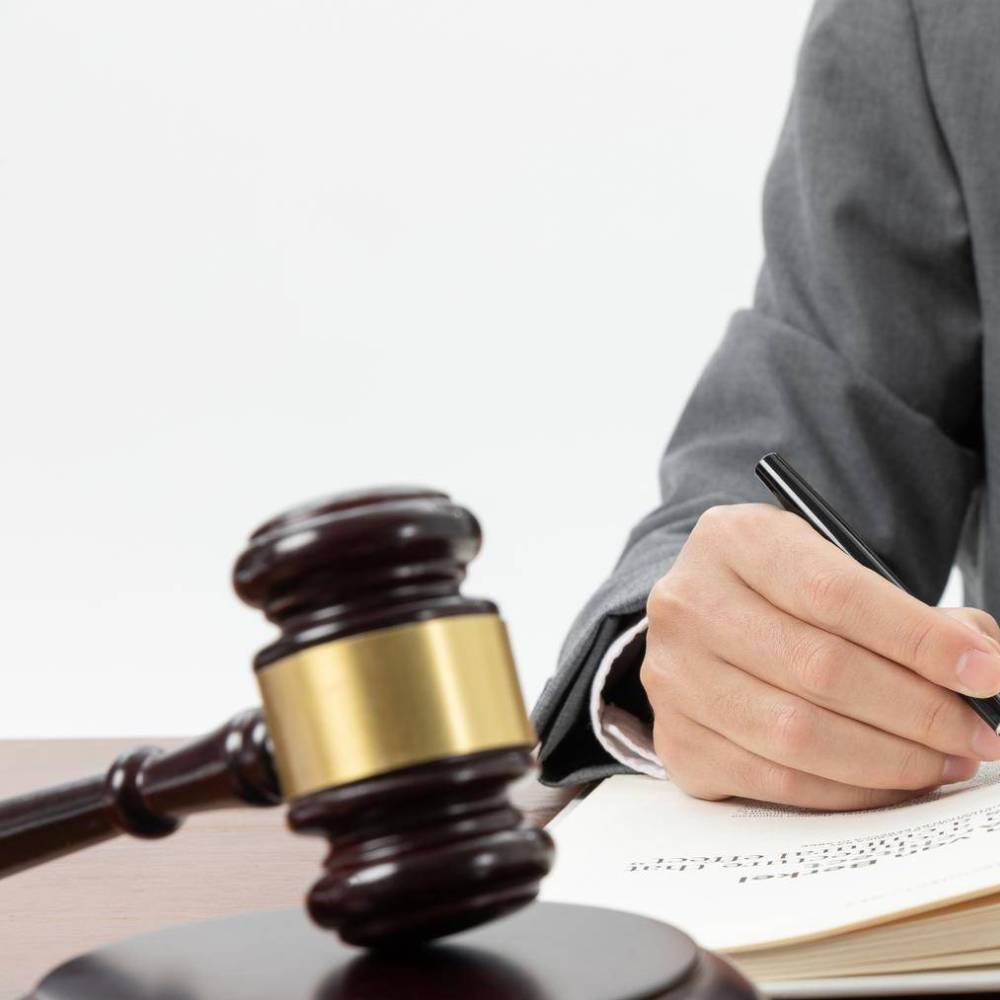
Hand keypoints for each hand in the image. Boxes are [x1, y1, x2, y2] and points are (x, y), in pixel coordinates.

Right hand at [640, 503, 999, 809]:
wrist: (703, 620)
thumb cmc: (778, 594)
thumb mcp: (828, 566)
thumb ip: (901, 611)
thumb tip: (978, 667)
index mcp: (732, 541)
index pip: (832, 592)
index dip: (918, 639)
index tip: (985, 672)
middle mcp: (689, 605)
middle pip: (819, 667)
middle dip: (918, 710)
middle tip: (977, 731)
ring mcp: (673, 676)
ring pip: (796, 734)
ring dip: (890, 759)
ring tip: (944, 758)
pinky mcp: (675, 740)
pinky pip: (774, 781)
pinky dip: (847, 791)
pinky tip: (888, 780)